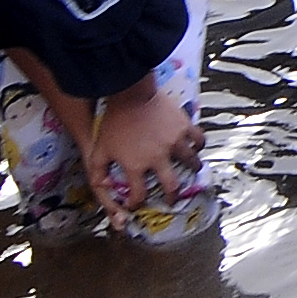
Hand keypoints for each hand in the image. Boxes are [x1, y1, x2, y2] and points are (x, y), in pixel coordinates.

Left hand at [83, 76, 200, 211]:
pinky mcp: (184, 127)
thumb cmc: (114, 120)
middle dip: (173, 197)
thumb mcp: (100, 148)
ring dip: (192, 169)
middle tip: (172, 199)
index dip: (137, 203)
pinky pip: (198, 140)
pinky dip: (199, 145)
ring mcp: (173, 142)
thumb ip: (98, 170)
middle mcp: (158, 157)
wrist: (129, 93)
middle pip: (172, 186)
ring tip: (191, 170)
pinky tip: (195, 146)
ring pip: (191, 163)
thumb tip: (100, 186)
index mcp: (136, 165)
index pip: (139, 194)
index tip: (137, 203)